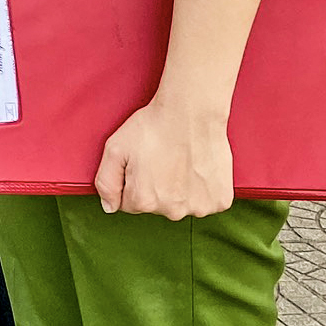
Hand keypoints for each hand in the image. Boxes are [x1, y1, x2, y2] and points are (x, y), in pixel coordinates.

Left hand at [96, 98, 234, 217]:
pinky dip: (202, 189)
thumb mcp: (114, 149)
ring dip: (180, 189)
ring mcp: (199, 208)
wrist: (191, 113)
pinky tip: (197, 167)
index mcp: (143, 201)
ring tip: (180, 161)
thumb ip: (105, 182)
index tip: (141, 163)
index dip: (131, 181)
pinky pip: (206, 201)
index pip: (128, 203)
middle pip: (156, 206)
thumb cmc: (152, 128)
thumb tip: (109, 208)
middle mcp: (172, 211)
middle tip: (161, 159)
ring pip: (182, 204)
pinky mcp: (220, 201)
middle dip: (155, 187)